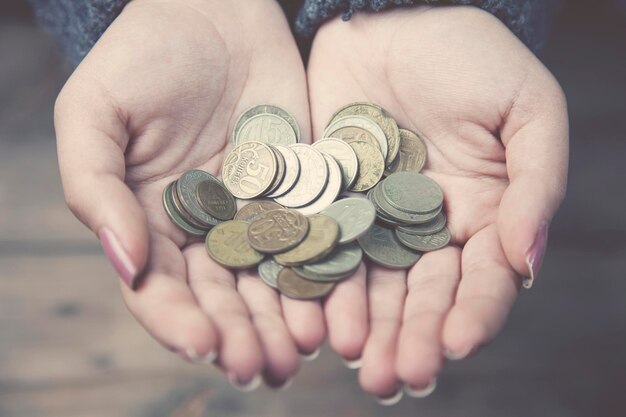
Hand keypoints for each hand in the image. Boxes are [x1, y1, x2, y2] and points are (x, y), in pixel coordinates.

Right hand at [54, 0, 324, 387]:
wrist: (213, 10)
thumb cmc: (143, 56)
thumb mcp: (94, 115)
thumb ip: (95, 189)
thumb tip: (124, 264)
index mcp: (149, 221)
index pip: (159, 288)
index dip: (177, 320)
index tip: (203, 343)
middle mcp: (204, 228)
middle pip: (221, 297)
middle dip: (239, 335)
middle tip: (260, 368)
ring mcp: (256, 213)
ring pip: (269, 281)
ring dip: (282, 321)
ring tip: (299, 353)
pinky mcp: (301, 191)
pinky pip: (312, 238)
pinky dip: (321, 275)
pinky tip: (333, 306)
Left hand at [307, 6, 567, 398]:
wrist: (394, 17)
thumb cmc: (470, 56)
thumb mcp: (527, 110)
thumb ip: (535, 184)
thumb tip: (527, 260)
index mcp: (481, 212)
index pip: (481, 278)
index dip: (473, 313)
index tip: (459, 344)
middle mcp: (426, 226)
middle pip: (423, 295)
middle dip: (414, 338)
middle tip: (399, 379)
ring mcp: (374, 217)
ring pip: (373, 285)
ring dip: (369, 328)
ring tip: (360, 364)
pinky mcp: (328, 200)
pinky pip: (325, 248)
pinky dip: (324, 286)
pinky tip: (320, 320)